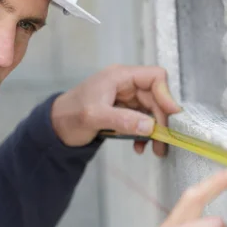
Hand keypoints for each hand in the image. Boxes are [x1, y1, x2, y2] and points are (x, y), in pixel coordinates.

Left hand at [51, 65, 181, 154]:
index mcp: (119, 76)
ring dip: (154, 130)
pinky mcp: (121, 111)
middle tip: (163, 143)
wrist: (54, 127)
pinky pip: (141, 120)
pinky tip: (139, 146)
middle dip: (161, 120)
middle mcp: (124, 84)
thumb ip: (122, 120)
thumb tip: (150, 127)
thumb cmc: (69, 115)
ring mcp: (124, 98)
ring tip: (155, 150)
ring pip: (150, 110)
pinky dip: (143, 133)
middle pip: (156, 97)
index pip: (154, 77)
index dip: (166, 95)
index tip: (172, 117)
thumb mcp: (94, 117)